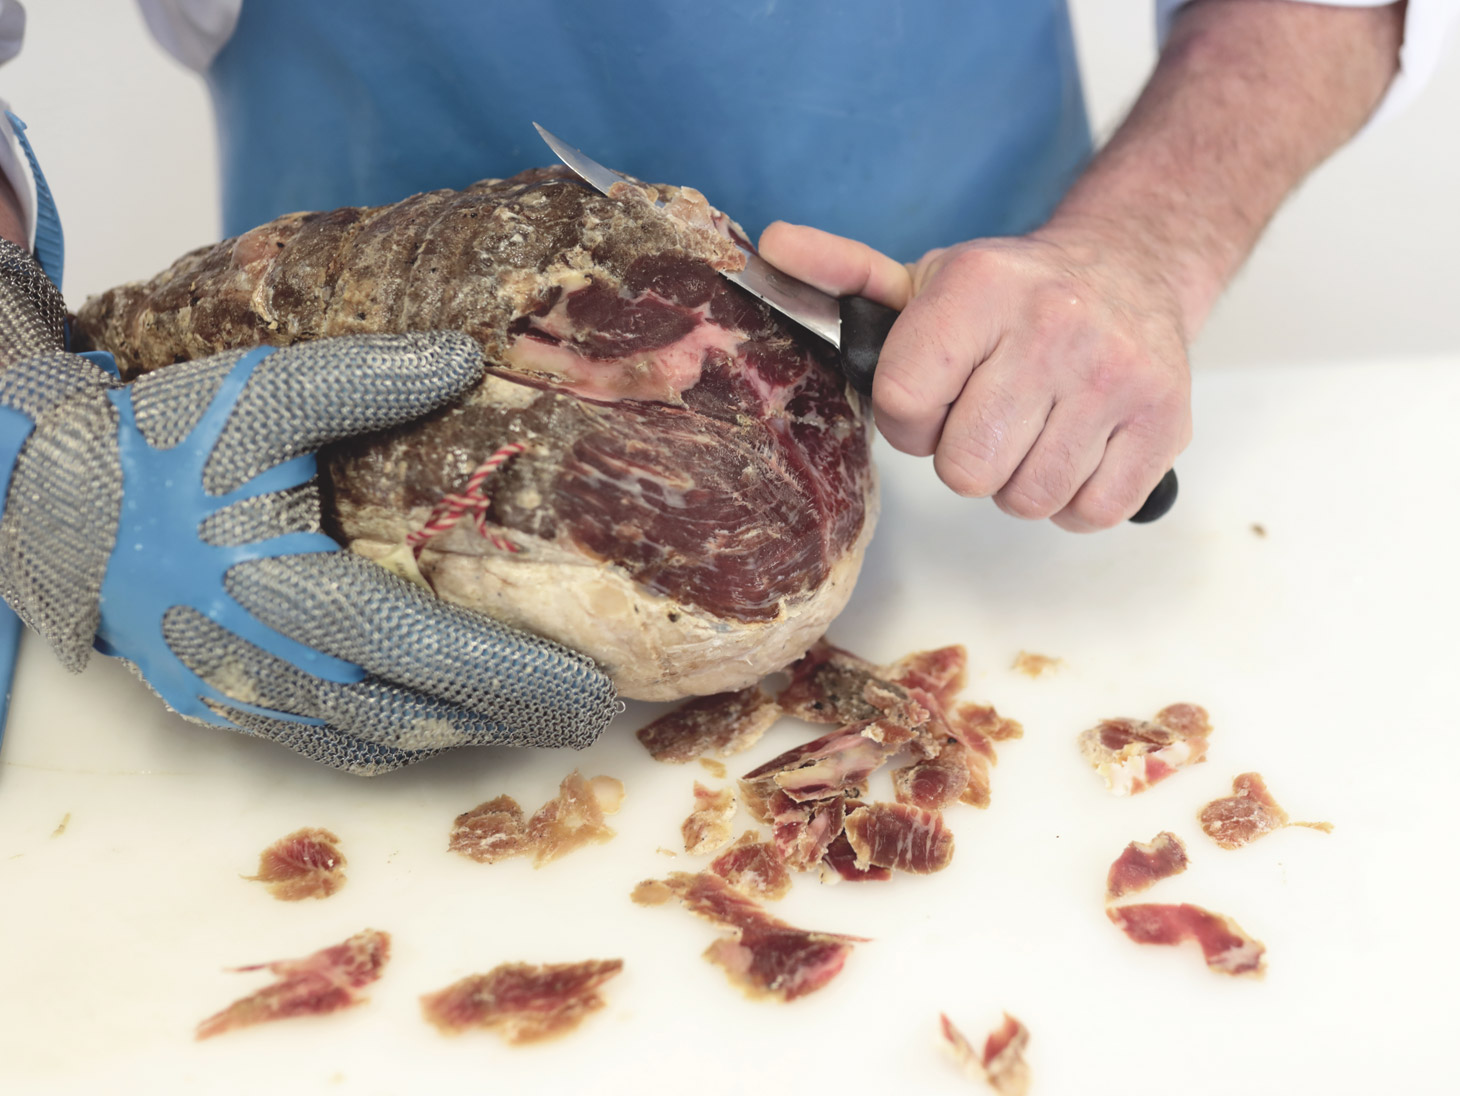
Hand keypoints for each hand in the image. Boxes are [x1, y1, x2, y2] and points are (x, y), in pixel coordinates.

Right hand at [0, 241, 614, 772]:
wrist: (45, 504)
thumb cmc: (156, 446)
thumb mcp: (259, 392)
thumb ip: (365, 378)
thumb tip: (465, 358)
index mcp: (284, 590)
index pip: (425, 648)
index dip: (513, 675)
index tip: (591, 685)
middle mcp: (269, 664)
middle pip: (416, 712)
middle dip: (510, 718)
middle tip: (593, 713)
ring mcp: (243, 698)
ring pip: (374, 740)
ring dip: (461, 735)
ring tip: (536, 719)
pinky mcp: (224, 708)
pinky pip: (326, 745)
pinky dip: (394, 742)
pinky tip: (437, 728)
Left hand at [760, 220, 1191, 530]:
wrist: (1131, 266)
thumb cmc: (1013, 294)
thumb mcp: (927, 278)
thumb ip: (844, 275)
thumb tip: (768, 247)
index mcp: (981, 289)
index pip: (905, 405)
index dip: (909, 420)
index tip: (931, 399)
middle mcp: (1055, 326)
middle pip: (966, 469)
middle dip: (963, 458)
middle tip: (985, 418)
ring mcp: (1116, 376)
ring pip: (1026, 500)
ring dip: (1018, 481)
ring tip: (1031, 429)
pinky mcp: (1164, 420)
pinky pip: (1089, 512)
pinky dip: (1073, 499)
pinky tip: (1073, 447)